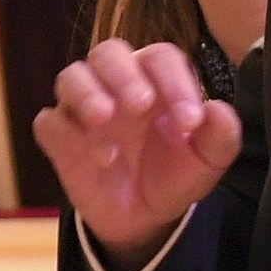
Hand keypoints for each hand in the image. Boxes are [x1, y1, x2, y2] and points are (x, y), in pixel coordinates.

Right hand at [33, 38, 238, 263]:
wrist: (144, 217)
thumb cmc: (175, 174)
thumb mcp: (208, 161)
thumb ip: (221, 135)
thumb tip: (218, 110)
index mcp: (155, 80)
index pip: (159, 59)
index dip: (175, 82)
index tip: (190, 122)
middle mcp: (115, 85)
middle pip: (107, 53)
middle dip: (122, 74)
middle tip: (140, 104)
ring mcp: (83, 109)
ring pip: (70, 77)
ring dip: (86, 93)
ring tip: (105, 119)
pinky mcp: (60, 137)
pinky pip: (50, 122)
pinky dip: (68, 133)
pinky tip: (99, 158)